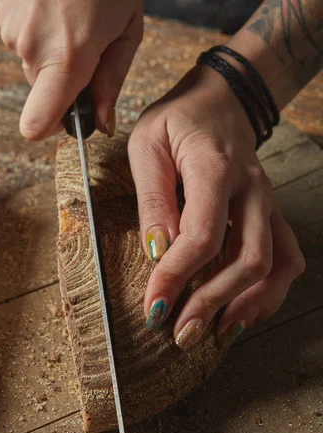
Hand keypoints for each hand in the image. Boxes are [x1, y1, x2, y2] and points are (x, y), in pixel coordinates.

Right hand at [0, 0, 142, 139]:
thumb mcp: (128, 29)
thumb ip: (112, 81)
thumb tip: (101, 120)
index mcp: (68, 58)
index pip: (37, 124)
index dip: (53, 129)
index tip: (71, 118)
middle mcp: (32, 49)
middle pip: (43, 94)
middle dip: (66, 82)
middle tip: (89, 47)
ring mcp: (12, 31)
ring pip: (34, 66)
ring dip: (54, 55)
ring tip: (74, 17)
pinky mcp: (2, 15)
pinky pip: (24, 41)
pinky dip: (41, 33)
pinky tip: (56, 5)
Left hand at [128, 64, 304, 348]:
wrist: (220, 99)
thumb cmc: (177, 120)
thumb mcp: (147, 146)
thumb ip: (153, 199)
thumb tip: (156, 252)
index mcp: (215, 168)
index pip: (203, 235)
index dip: (177, 276)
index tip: (153, 306)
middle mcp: (251, 189)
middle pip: (247, 259)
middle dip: (213, 302)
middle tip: (181, 333)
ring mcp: (267, 202)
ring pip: (274, 265)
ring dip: (247, 305)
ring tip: (215, 333)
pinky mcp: (271, 212)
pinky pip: (286, 257)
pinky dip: (270, 290)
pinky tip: (245, 310)